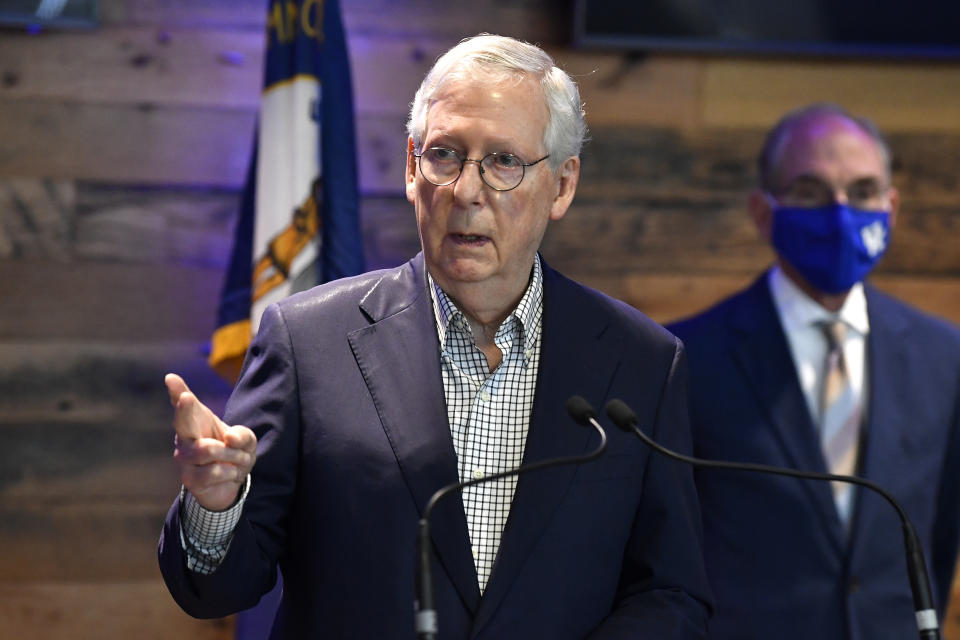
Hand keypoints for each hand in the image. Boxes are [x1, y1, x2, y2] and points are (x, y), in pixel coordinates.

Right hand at [165, 373, 257, 511]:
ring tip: (239, 459)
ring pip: (210, 450)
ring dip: (234, 456)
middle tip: (186, 397)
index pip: (184, 403)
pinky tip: (230, 474)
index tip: (171, 379)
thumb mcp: (246, 441)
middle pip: (182, 421)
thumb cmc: (234, 454)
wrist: (232, 484)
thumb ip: (243, 435)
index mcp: (197, 421)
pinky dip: (231, 472)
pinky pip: (215, 471)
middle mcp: (186, 437)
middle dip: (184, 409)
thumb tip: (228, 439)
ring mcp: (185, 458)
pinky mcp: (189, 478)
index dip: (177, 391)